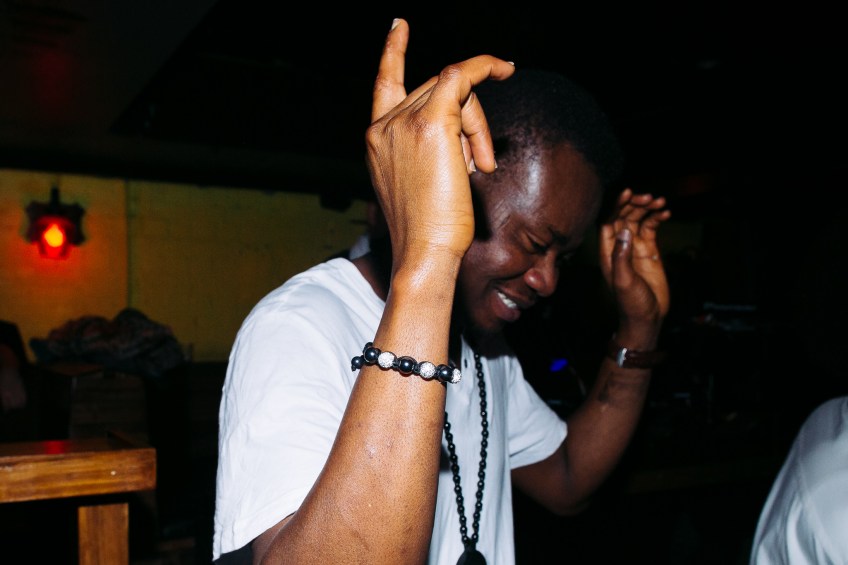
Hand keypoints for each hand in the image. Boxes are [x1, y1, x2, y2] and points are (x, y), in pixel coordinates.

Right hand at [365, 19, 514, 266]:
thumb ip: (433, 149)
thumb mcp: (423, 184)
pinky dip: (486, 68)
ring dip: (478, 124)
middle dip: (467, 119)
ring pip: (454, 90)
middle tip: (480, 163)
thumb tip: (466, 133)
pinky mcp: (431, 122)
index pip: (385, 85)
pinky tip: (504, 68)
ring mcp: (403, 122)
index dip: (393, 53)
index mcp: (377, 140)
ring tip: (481, 166)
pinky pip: (463, 77)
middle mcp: (384, 126)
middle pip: (436, 91)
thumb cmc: (430, 231)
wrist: (425, 253)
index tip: (400, 27)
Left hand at [598, 188, 671, 343]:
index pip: (608, 221)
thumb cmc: (631, 303)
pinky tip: (666, 212)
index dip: (616, 206)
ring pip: (638, 220)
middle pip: (623, 217)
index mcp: (608, 251)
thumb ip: (622, 257)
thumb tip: (625, 231)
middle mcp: (619, 246)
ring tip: (660, 202)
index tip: (627, 193)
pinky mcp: (649, 250)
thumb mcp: (624, 281)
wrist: (647, 317)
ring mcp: (634, 247)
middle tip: (649, 198)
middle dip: (634, 204)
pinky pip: (651, 229)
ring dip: (647, 209)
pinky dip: (657, 219)